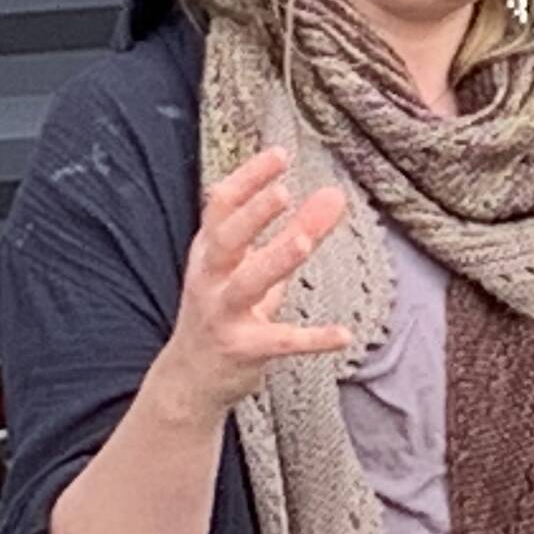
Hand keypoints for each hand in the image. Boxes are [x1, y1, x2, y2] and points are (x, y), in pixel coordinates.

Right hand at [150, 148, 350, 425]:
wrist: (190, 379)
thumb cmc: (228, 308)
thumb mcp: (257, 266)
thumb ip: (298, 229)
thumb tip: (335, 193)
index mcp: (211, 252)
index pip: (221, 207)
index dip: (247, 179)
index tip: (280, 154)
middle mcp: (210, 279)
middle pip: (226, 240)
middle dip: (252, 215)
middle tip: (283, 192)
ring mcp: (223, 315)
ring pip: (246, 286)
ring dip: (274, 262)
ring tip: (304, 242)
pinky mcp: (243, 349)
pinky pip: (279, 342)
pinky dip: (311, 339)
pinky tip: (343, 335)